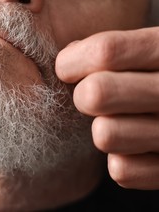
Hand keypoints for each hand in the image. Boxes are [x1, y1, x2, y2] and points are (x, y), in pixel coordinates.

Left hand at [56, 27, 158, 189]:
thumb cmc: (157, 75)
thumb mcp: (151, 47)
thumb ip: (114, 47)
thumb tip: (68, 57)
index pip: (104, 52)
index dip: (71, 61)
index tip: (68, 67)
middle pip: (96, 94)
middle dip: (82, 95)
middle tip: (91, 96)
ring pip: (105, 135)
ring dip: (103, 128)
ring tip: (119, 121)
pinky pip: (122, 170)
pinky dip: (121, 160)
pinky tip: (134, 147)